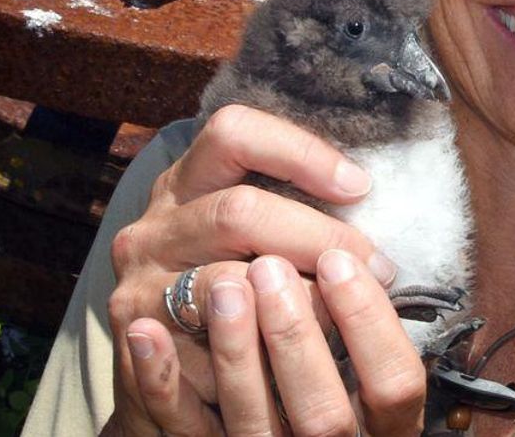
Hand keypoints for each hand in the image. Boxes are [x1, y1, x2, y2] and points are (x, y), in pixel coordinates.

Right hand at [99, 105, 399, 433]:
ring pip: (228, 282)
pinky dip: (259, 353)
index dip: (299, 152)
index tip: (358, 185)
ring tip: (346, 316)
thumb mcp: (248, 240)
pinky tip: (300, 360)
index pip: (234, 134)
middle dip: (318, 236)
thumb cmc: (230, 294)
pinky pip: (208, 346)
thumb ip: (291, 215)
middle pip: (240, 210)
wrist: (159, 380)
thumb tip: (370, 201)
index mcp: (184, 185)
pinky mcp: (139, 345)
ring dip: (300, 299)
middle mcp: (154, 228)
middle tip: (376, 267)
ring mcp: (139, 286)